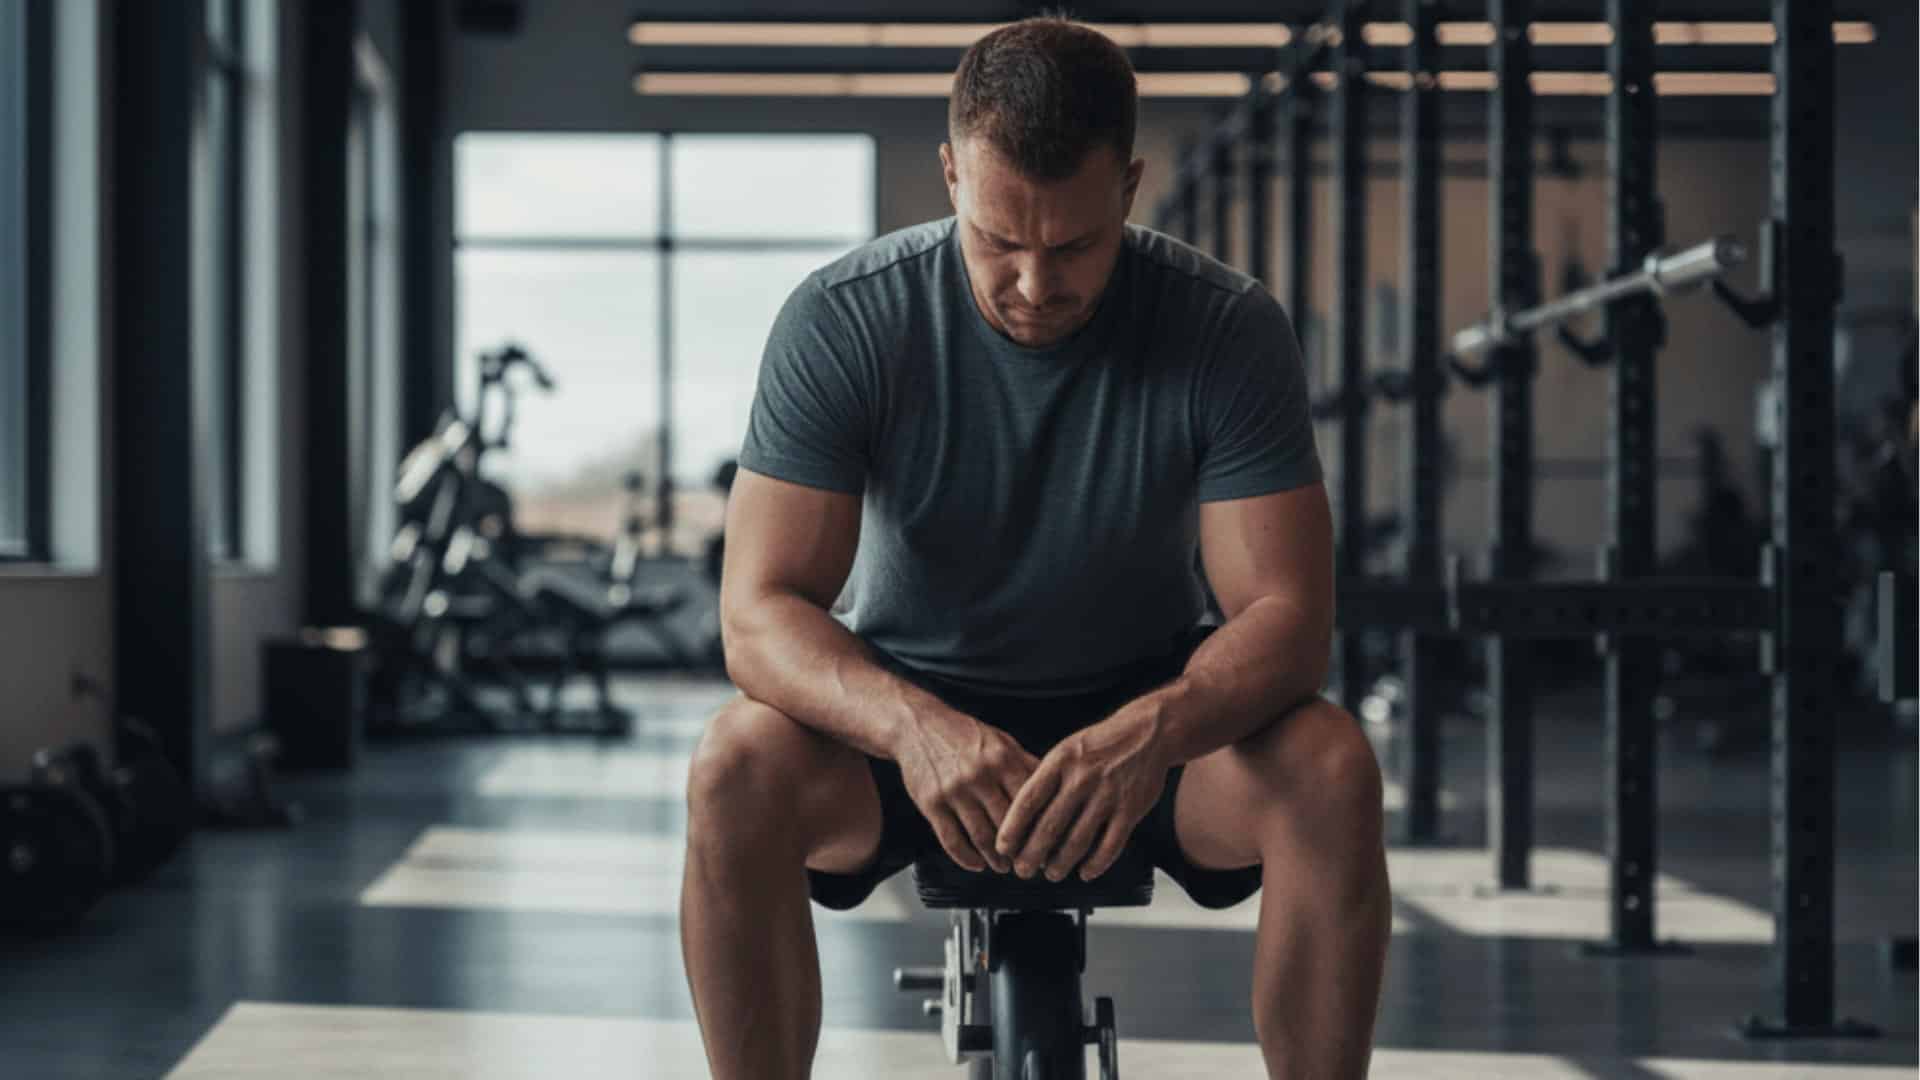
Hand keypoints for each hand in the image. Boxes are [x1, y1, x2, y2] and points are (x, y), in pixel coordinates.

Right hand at [893, 708, 1040, 873]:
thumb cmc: (966, 736)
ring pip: (981, 837)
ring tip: (1004, 867)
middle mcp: (979, 775)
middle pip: (1008, 825)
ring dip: (995, 859)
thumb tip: (1057, 791)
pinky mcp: (931, 803)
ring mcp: (954, 791)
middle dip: (1020, 851)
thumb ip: (1026, 765)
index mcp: (1003, 759)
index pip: (1030, 804)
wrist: (918, 726)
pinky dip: (966, 858)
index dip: (1041, 829)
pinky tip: (977, 864)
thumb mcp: (1001, 742)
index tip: (1049, 846)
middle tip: (1028, 864)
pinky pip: (951, 840)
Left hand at [997, 709, 1167, 882]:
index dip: (1012, 829)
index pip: (1028, 801)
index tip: (1003, 847)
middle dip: (1032, 855)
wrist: (1147, 732)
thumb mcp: (1065, 751)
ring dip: (1061, 863)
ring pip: (1078, 841)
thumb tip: (1021, 817)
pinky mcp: (1131, 809)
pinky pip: (1110, 845)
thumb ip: (1045, 778)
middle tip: (1023, 870)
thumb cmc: (1099, 744)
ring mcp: (1107, 795)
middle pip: (1050, 826)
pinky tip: (1086, 872)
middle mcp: (1082, 779)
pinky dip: (1096, 864)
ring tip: (1052, 873)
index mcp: (1060, 763)